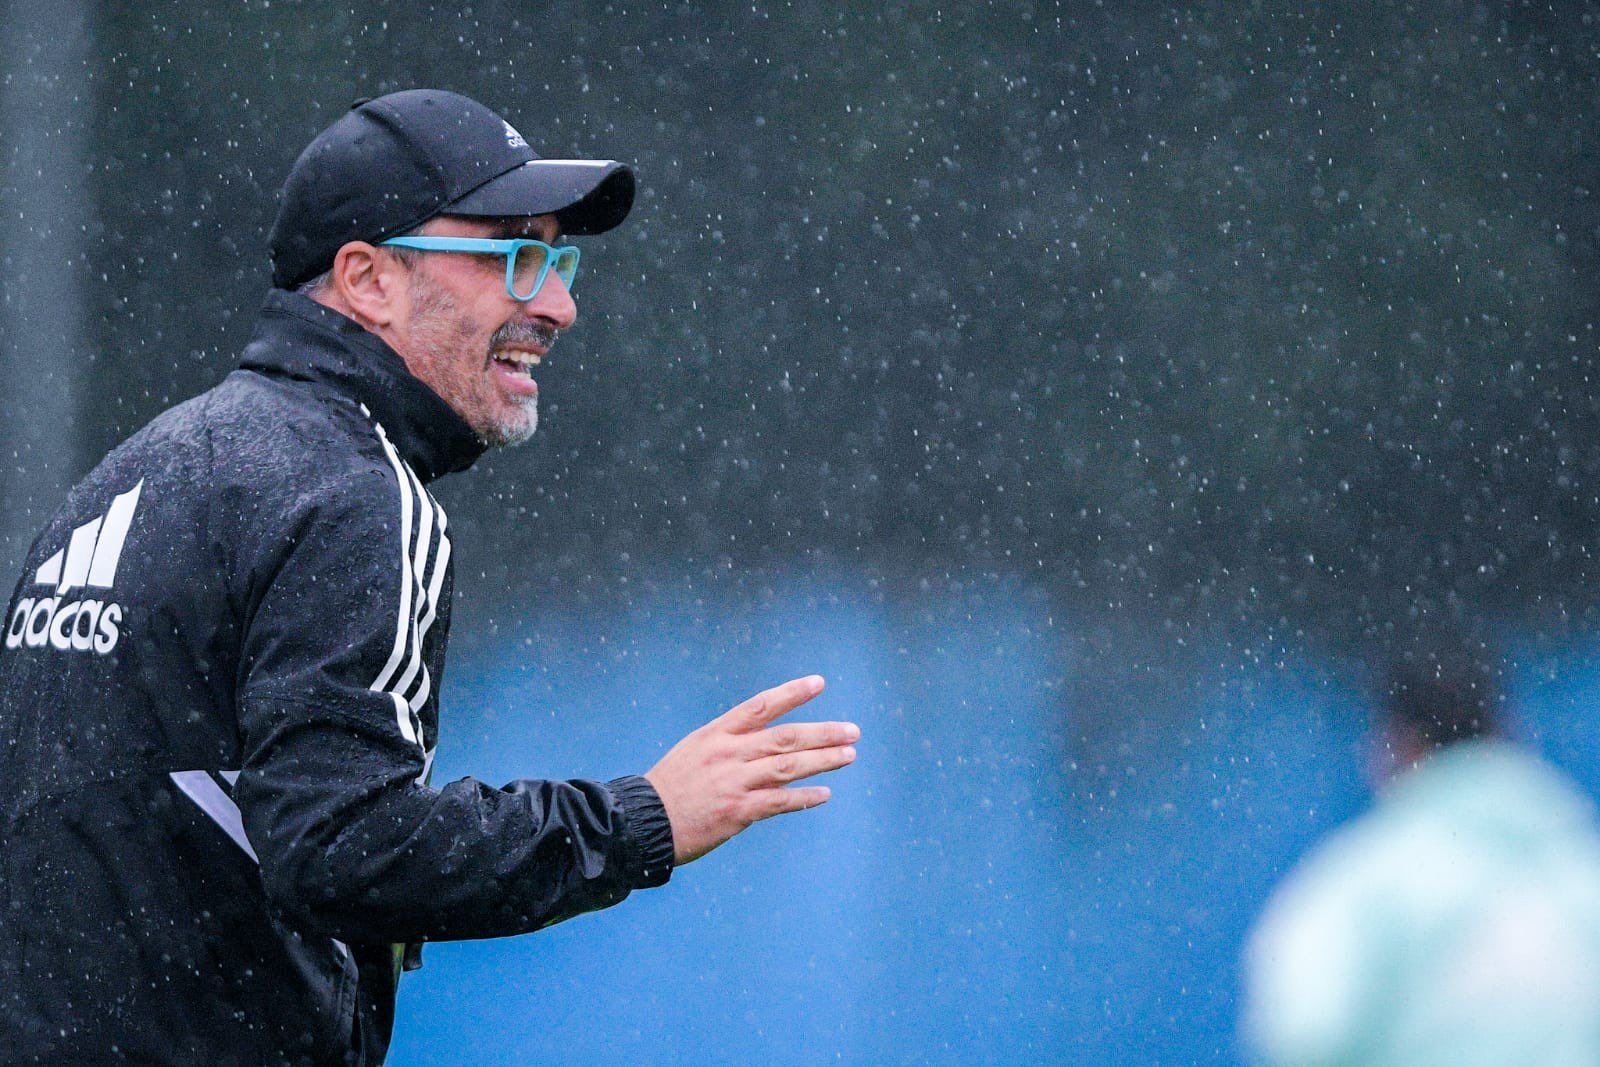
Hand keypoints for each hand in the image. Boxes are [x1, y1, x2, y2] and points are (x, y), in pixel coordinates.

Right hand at [644, 675, 858, 864]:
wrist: (643, 823)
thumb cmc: (671, 787)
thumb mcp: (695, 751)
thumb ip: (730, 744)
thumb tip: (768, 742)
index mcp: (716, 734)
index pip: (760, 706)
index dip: (791, 693)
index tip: (819, 683)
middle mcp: (728, 753)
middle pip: (785, 737)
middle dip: (823, 733)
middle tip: (852, 732)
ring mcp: (734, 782)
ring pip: (788, 766)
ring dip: (823, 760)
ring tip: (849, 756)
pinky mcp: (737, 811)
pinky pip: (780, 802)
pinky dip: (805, 798)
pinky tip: (824, 794)